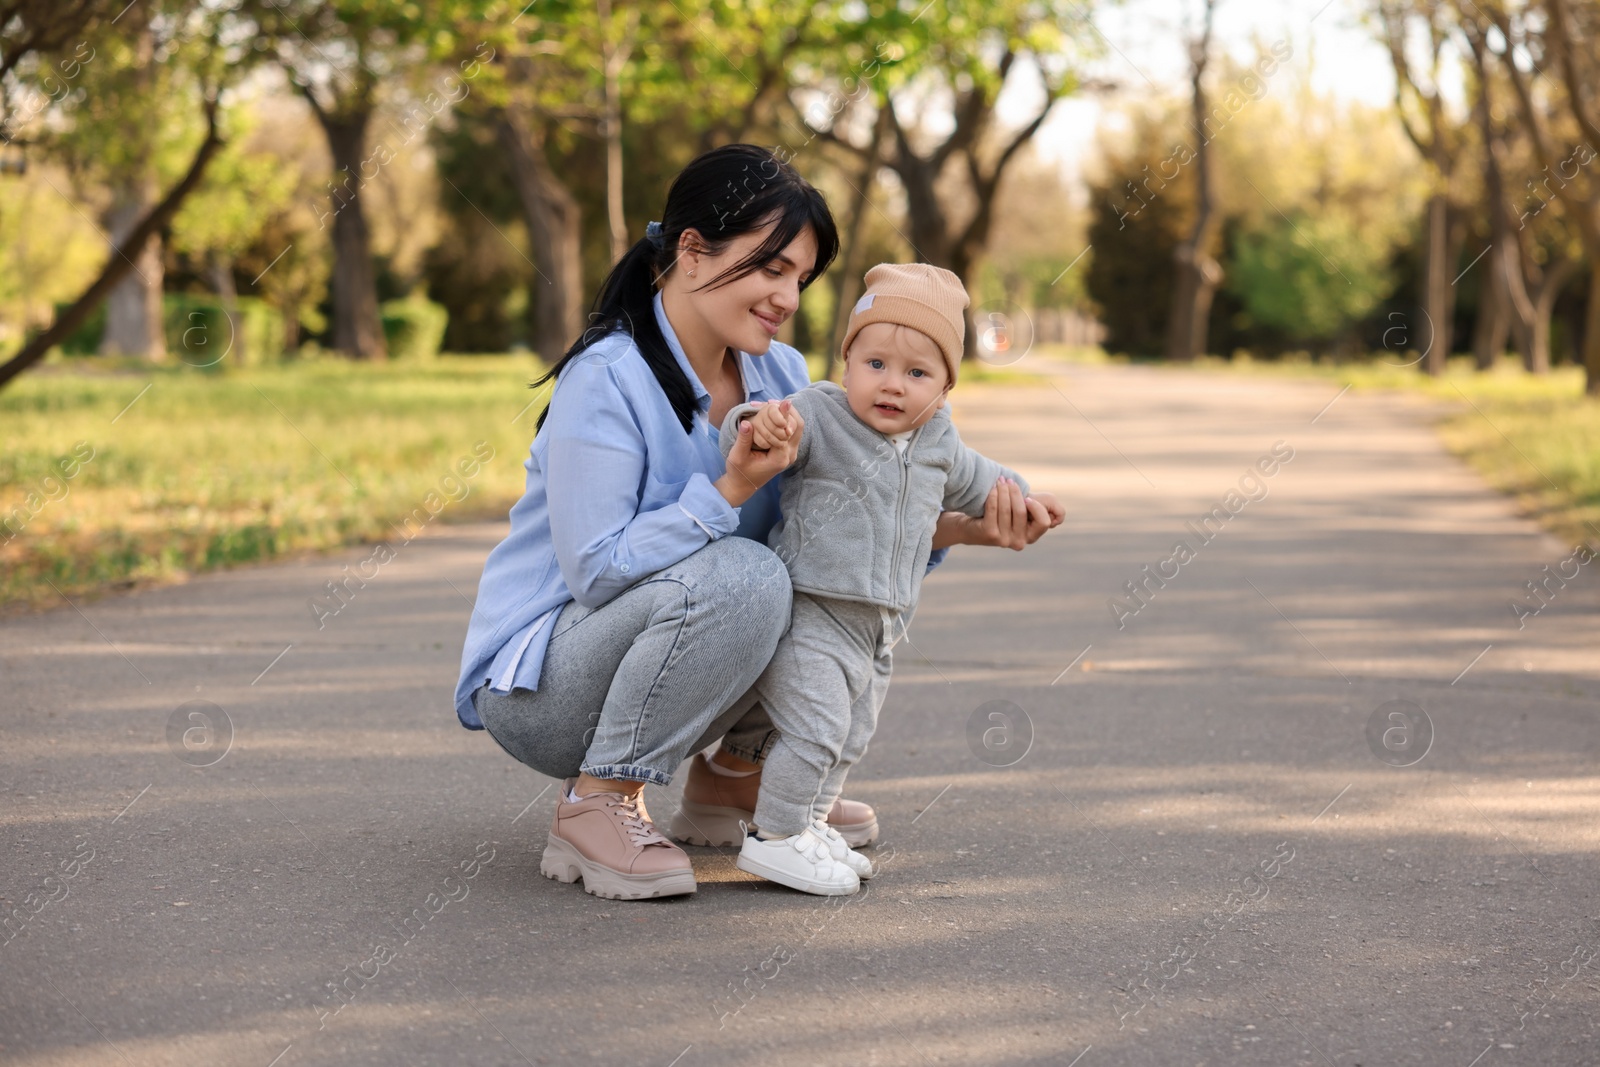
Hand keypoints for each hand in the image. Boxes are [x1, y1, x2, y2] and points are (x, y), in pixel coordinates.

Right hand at [717, 401, 803, 506]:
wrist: (743, 485)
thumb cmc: (739, 472)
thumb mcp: (737, 456)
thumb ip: (744, 440)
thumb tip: (746, 422)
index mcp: (779, 458)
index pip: (787, 430)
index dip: (781, 414)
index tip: (771, 401)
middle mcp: (789, 456)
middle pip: (798, 426)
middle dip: (787, 411)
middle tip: (772, 400)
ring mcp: (790, 454)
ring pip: (797, 428)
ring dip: (787, 414)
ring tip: (773, 403)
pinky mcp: (787, 451)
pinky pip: (792, 431)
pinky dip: (785, 420)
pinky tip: (775, 412)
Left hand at [935, 479, 1060, 550]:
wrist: (975, 523)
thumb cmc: (1007, 511)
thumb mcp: (1032, 506)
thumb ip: (1051, 507)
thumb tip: (1058, 517)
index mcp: (1032, 536)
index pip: (1043, 522)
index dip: (1037, 507)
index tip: (1028, 497)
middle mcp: (1020, 541)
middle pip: (1022, 511)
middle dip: (1016, 492)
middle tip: (1008, 480)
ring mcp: (1004, 540)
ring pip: (1006, 509)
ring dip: (1003, 490)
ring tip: (1000, 480)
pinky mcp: (990, 534)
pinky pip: (993, 509)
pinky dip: (993, 496)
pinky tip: (993, 489)